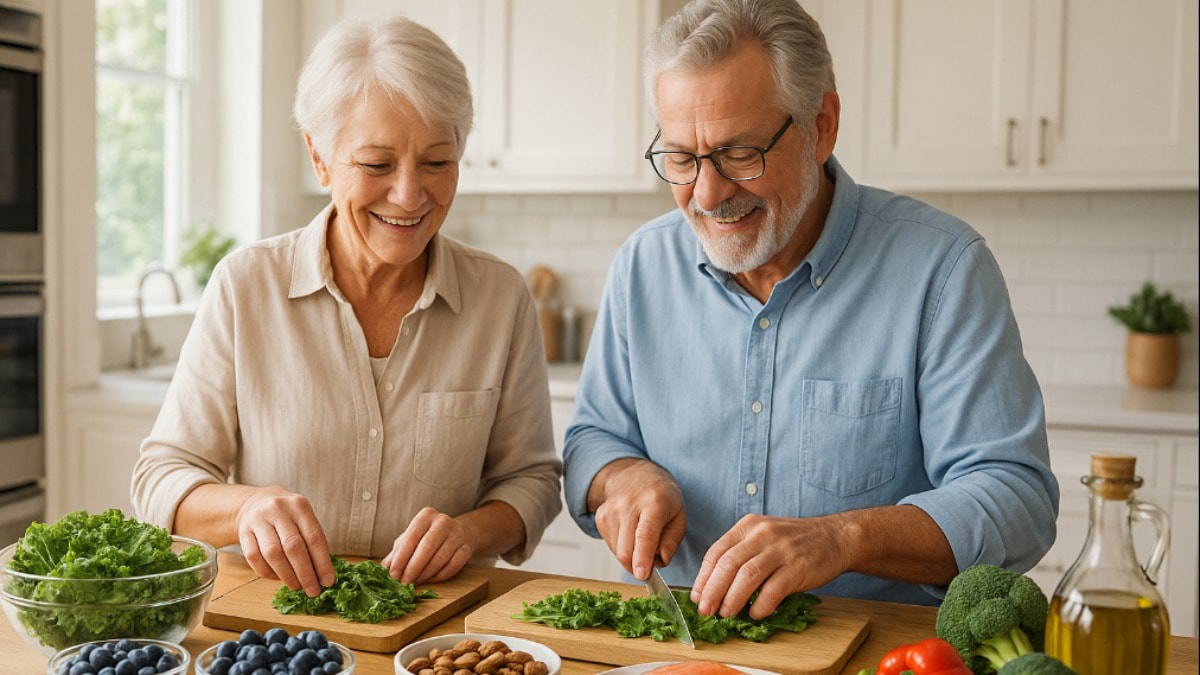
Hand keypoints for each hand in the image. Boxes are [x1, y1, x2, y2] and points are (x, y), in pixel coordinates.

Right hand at [236, 486, 334, 597]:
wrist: (257, 502)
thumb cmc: (288, 517)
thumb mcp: (303, 520)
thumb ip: (313, 543)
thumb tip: (323, 575)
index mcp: (299, 506)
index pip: (314, 537)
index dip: (322, 562)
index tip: (328, 581)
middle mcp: (278, 509)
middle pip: (293, 547)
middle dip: (305, 573)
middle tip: (313, 591)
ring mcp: (258, 520)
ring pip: (272, 554)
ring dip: (287, 575)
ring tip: (297, 586)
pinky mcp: (243, 532)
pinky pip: (254, 558)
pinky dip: (268, 573)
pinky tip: (278, 578)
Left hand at [382, 507, 473, 583]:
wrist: (461, 532)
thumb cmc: (429, 536)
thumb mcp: (412, 538)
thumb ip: (397, 552)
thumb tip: (382, 569)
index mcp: (426, 516)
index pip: (411, 537)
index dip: (401, 558)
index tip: (393, 575)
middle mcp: (443, 521)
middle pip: (427, 547)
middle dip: (413, 568)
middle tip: (403, 583)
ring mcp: (457, 534)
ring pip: (440, 558)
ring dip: (426, 574)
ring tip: (415, 582)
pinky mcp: (467, 548)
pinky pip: (453, 566)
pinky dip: (440, 576)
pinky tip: (431, 580)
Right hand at [589, 458, 686, 580]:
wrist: (634, 476)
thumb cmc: (661, 498)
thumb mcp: (679, 516)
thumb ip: (672, 541)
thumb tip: (661, 561)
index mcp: (654, 502)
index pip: (645, 534)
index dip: (643, 557)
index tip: (643, 575)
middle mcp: (628, 505)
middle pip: (627, 548)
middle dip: (637, 567)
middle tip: (650, 567)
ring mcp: (611, 511)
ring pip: (618, 552)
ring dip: (632, 558)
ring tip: (643, 544)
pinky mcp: (600, 518)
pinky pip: (612, 546)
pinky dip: (623, 550)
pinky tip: (631, 536)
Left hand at [691, 513, 849, 619]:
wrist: (834, 537)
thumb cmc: (793, 541)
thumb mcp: (763, 535)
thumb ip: (740, 554)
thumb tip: (713, 586)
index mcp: (748, 526)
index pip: (716, 552)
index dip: (703, 577)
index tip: (697, 597)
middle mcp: (762, 534)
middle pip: (728, 564)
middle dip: (712, 590)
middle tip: (705, 610)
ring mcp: (781, 549)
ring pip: (747, 576)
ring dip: (732, 599)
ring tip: (725, 614)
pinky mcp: (799, 566)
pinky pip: (773, 589)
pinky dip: (760, 605)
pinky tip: (755, 613)